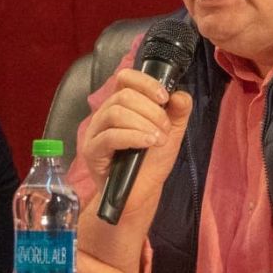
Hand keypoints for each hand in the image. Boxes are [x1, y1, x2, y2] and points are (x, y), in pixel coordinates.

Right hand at [79, 69, 191, 221]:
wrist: (141, 195)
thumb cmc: (151, 162)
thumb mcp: (171, 133)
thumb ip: (178, 112)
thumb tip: (180, 94)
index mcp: (121, 105)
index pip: (125, 78)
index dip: (145, 83)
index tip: (165, 98)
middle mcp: (104, 115)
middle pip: (122, 95)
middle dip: (151, 110)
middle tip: (165, 129)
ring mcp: (95, 133)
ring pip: (115, 113)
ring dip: (143, 123)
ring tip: (159, 139)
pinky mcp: (92, 152)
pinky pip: (110, 136)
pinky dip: (133, 136)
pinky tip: (149, 143)